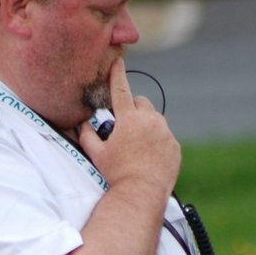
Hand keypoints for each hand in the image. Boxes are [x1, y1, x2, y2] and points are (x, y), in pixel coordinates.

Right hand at [77, 59, 181, 198]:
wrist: (142, 193)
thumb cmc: (117, 174)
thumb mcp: (96, 154)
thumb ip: (87, 135)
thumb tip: (81, 123)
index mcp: (129, 119)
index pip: (121, 89)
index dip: (117, 74)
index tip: (118, 62)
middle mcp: (149, 121)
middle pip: (141, 102)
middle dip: (133, 109)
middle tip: (125, 127)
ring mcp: (165, 133)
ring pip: (154, 119)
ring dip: (145, 126)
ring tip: (137, 147)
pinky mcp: (174, 145)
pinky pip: (165, 136)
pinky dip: (157, 141)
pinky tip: (148, 158)